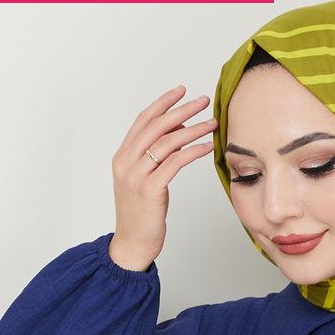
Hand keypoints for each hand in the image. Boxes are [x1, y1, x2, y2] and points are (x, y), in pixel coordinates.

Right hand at [108, 84, 217, 270]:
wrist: (132, 244)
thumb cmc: (141, 215)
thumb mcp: (144, 181)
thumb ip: (154, 158)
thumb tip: (177, 133)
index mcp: (122, 157)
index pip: (143, 120)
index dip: (163, 103)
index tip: (181, 91)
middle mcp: (126, 162)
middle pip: (157, 126)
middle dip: (182, 110)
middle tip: (203, 100)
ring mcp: (136, 175)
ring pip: (167, 142)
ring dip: (193, 129)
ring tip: (212, 123)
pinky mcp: (150, 190)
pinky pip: (175, 163)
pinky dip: (193, 152)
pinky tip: (207, 147)